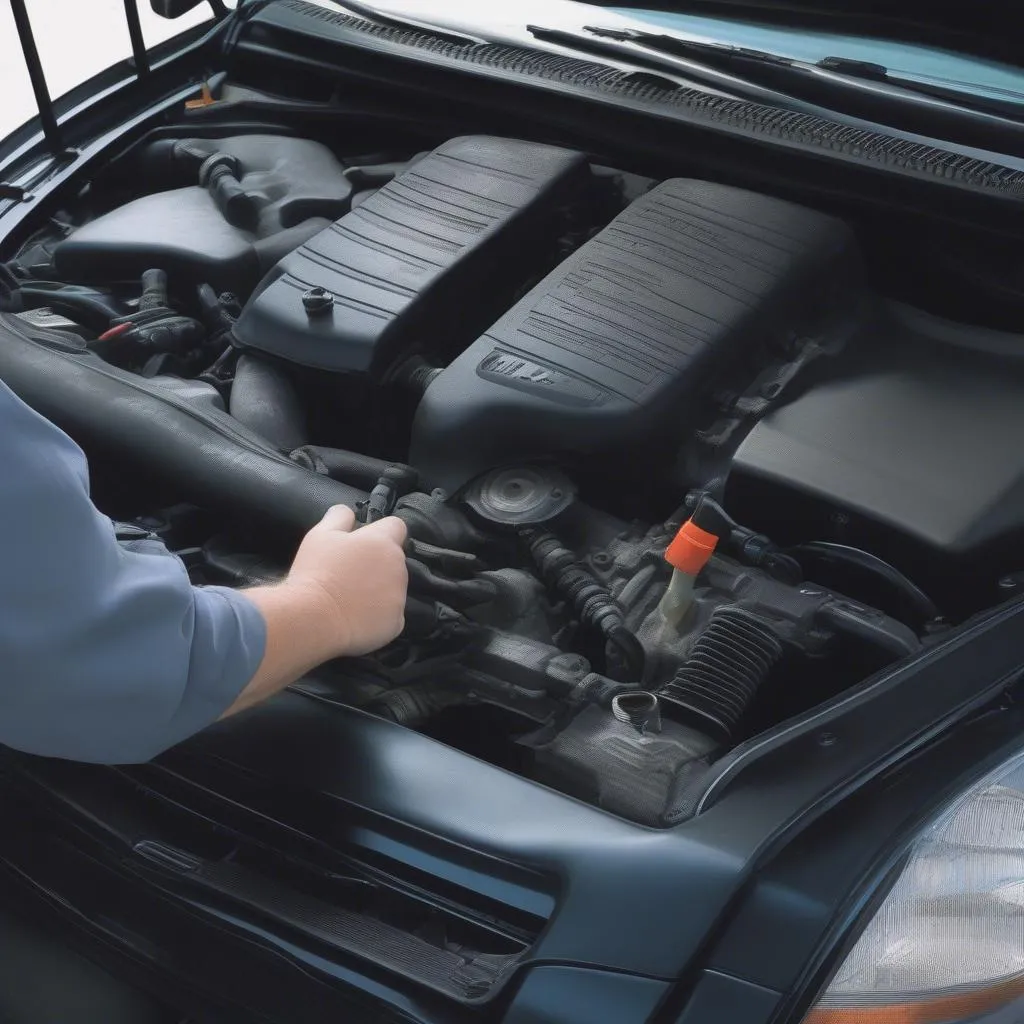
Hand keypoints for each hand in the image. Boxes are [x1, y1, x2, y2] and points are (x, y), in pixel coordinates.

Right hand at [286, 505, 408, 657]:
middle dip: (378, 564)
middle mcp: (398, 566)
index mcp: (382, 541)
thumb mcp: (320, 535)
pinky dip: (378, 615)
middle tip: (350, 574)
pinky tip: (357, 617)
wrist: (314, 618)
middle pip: (394, 559)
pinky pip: (390, 614)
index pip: (397, 526)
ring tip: (351, 598)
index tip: (365, 542)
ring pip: (393, 588)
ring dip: (379, 589)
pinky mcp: (396, 622)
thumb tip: (348, 510)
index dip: (382, 532)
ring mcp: (400, 596)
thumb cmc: (317, 572)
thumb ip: (339, 517)